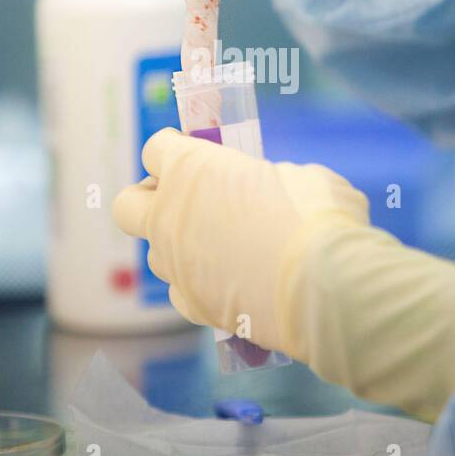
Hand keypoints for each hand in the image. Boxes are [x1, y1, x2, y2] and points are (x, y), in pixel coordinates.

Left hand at [112, 128, 454, 421]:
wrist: (326, 286)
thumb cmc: (319, 217)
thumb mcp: (301, 176)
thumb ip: (269, 179)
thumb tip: (269, 192)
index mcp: (190, 169)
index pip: (156, 148)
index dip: (176, 149)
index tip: (195, 153)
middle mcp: (170, 217)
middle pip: (127, 204)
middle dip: (148, 200)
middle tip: (185, 201)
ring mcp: (177, 265)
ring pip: (156, 255)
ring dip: (178, 247)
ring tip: (220, 248)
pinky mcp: (195, 307)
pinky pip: (183, 293)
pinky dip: (199, 286)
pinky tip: (230, 283)